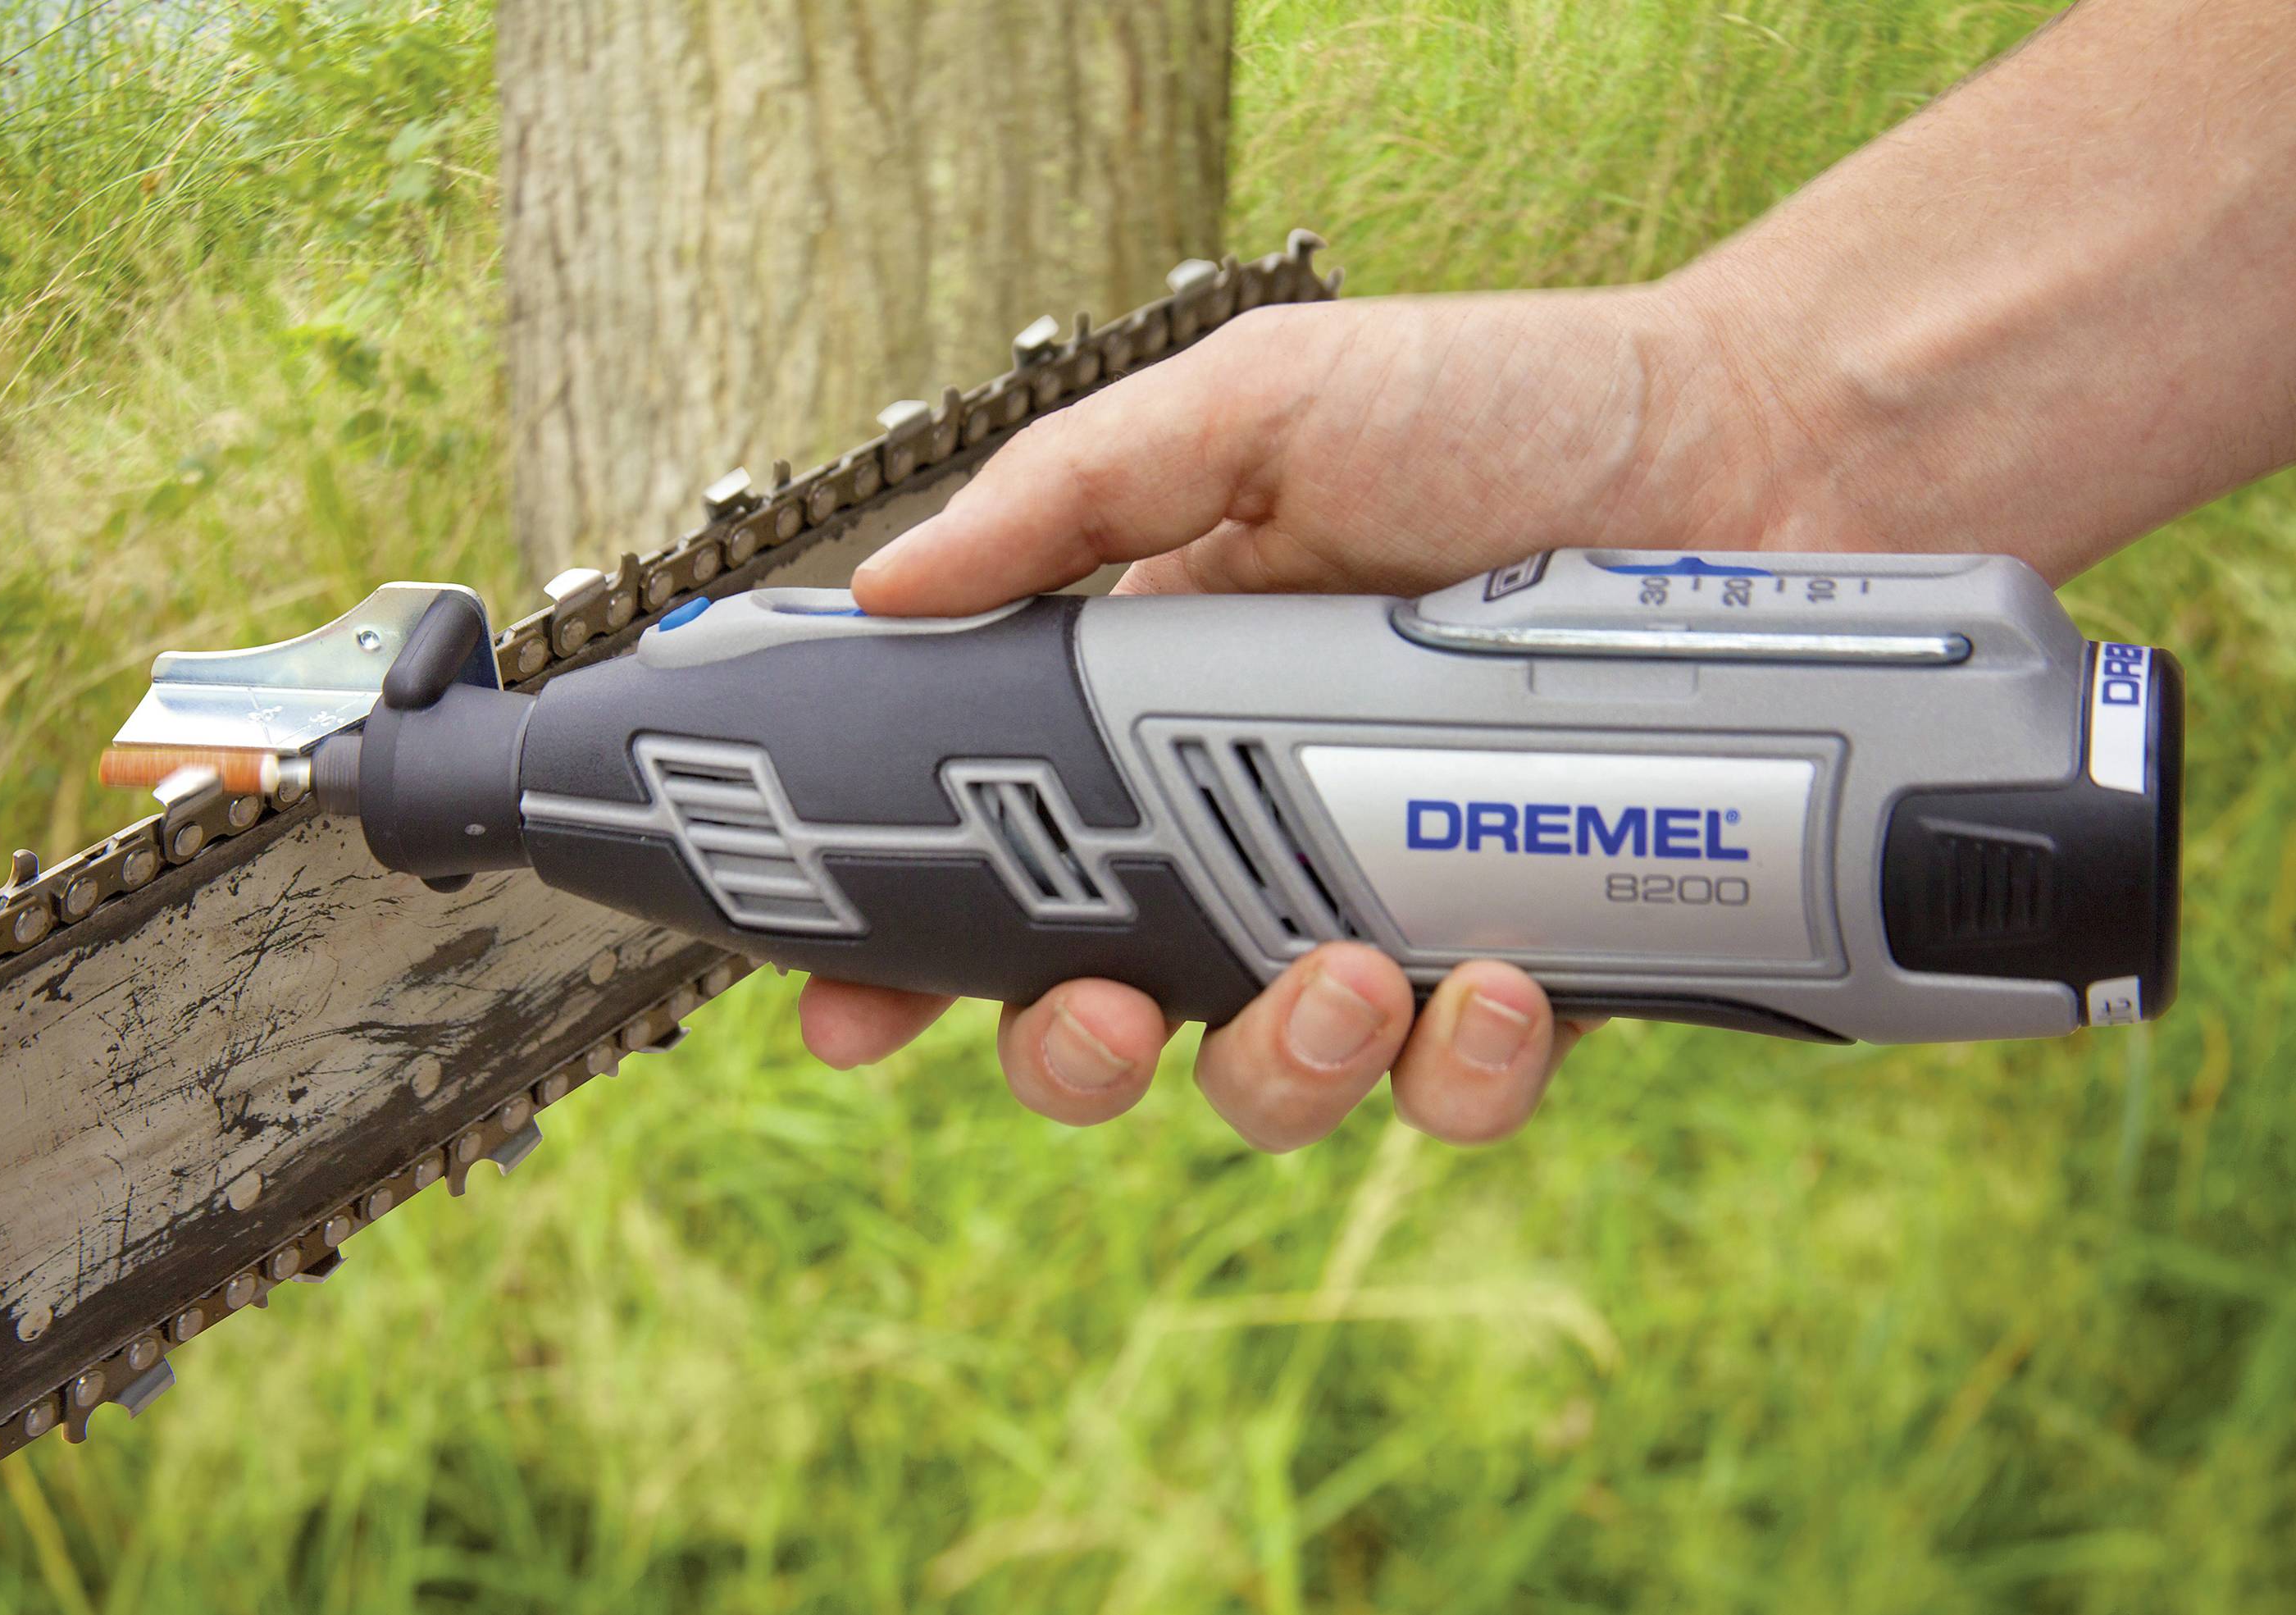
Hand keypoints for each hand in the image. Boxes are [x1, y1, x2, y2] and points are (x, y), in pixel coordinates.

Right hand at [799, 285, 1777, 1148]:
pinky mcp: (1522, 966)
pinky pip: (1455, 1092)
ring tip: (1348, 979)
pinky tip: (1500, 984)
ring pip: (1271, 1080)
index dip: (909, 948)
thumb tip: (888, 589)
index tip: (848, 1007)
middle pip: (1102, 1014)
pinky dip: (1460, 1073)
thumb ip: (1074, 493)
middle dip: (1070, 1054)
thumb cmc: (1515, 409)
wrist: (1769, 455)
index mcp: (1157, 709)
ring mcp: (1385, 910)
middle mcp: (1254, 830)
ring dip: (1278, 1069)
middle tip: (1104, 1009)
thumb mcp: (1267, 405)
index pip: (1000, 852)